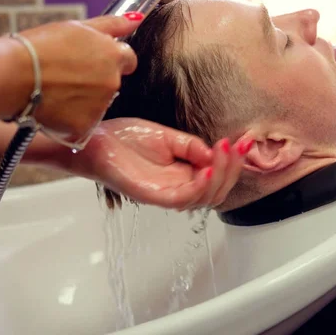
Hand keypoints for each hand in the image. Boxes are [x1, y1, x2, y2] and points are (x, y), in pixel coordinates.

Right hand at [12, 13, 142, 137]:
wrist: (13, 75)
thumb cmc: (40, 48)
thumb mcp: (77, 27)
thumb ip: (111, 25)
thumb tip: (136, 18)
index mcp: (113, 55)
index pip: (128, 59)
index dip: (110, 59)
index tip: (92, 61)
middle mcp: (112, 82)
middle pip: (111, 83)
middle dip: (95, 80)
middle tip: (67, 75)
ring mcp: (100, 106)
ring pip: (97, 104)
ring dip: (83, 100)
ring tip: (57, 90)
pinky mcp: (84, 126)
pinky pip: (82, 124)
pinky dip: (70, 118)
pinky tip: (53, 106)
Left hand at [59, 118, 252, 209]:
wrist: (93, 139)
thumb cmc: (124, 138)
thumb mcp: (166, 137)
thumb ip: (191, 146)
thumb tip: (213, 154)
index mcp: (182, 175)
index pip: (216, 179)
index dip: (232, 164)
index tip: (242, 143)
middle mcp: (176, 188)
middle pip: (215, 192)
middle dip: (230, 170)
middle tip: (234, 146)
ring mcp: (164, 193)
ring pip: (203, 197)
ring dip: (219, 176)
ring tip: (222, 151)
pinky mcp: (151, 195)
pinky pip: (182, 198)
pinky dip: (199, 187)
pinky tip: (206, 168)